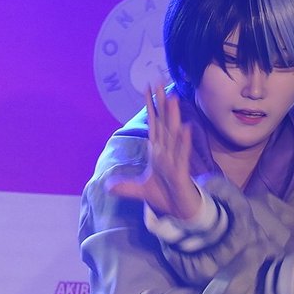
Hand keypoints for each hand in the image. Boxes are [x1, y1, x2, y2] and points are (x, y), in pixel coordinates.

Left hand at [108, 84, 201, 220]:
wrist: (182, 212)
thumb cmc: (167, 196)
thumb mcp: (141, 191)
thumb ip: (126, 187)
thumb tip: (108, 186)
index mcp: (158, 152)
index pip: (154, 124)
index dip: (151, 106)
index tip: (148, 88)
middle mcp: (167, 152)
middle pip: (164, 123)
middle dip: (161, 103)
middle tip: (159, 81)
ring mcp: (175, 161)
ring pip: (173, 135)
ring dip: (173, 117)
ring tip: (173, 98)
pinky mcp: (182, 173)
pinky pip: (182, 156)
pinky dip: (183, 143)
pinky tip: (185, 129)